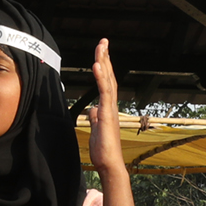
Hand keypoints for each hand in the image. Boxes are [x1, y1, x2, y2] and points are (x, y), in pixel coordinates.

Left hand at [88, 39, 126, 176]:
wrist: (110, 164)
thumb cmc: (103, 149)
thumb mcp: (96, 129)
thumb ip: (96, 117)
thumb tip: (93, 109)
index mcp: (108, 107)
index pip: (106, 82)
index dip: (104, 66)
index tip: (101, 52)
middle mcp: (112, 105)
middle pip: (109, 76)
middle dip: (106, 58)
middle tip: (104, 41)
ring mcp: (111, 109)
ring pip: (108, 80)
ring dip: (104, 62)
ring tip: (102, 47)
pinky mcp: (108, 114)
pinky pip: (105, 92)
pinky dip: (101, 78)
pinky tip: (97, 65)